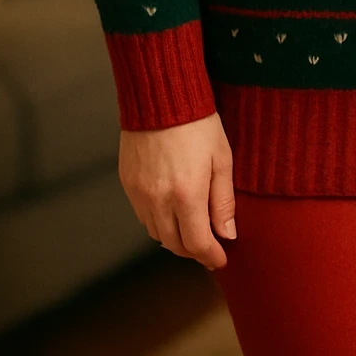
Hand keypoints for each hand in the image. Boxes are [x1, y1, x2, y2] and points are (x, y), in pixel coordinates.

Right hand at [118, 112, 236, 270]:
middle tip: (208, 247)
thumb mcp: (222, 158)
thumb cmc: (198, 123)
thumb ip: (224, 200)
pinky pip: (142, 215)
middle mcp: (158, 200)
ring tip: (191, 230)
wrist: (160, 96)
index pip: (197, 243)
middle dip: (193, 250)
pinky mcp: (127, 183)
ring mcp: (139, 193)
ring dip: (174, 238)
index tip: (221, 259)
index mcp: (186, 195)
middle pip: (174, 244)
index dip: (211, 256)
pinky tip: (170, 211)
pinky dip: (157, 221)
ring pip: (155, 233)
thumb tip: (227, 233)